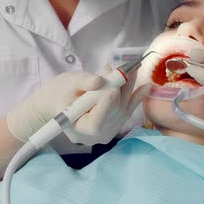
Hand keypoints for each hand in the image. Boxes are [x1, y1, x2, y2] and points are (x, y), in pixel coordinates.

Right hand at [7, 70, 148, 144]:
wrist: (57, 102)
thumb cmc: (60, 92)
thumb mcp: (69, 83)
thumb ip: (84, 82)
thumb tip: (100, 81)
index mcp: (78, 129)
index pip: (97, 120)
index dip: (107, 102)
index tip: (112, 82)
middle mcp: (94, 137)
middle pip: (114, 112)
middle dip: (121, 88)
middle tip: (128, 67)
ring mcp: (106, 134)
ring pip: (123, 110)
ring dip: (130, 89)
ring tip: (134, 70)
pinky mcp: (113, 127)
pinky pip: (126, 112)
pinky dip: (135, 98)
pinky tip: (146, 87)